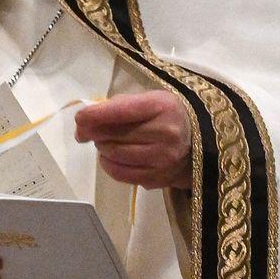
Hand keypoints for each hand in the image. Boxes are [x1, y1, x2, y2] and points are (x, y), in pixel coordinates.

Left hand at [74, 90, 191, 190]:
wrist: (199, 142)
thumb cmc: (167, 115)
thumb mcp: (149, 100)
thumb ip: (117, 107)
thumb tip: (83, 125)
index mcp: (162, 106)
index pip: (121, 111)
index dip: (95, 115)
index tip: (80, 117)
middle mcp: (165, 133)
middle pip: (114, 135)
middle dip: (94, 132)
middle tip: (88, 130)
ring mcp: (163, 159)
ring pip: (115, 155)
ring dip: (102, 148)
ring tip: (104, 141)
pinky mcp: (159, 178)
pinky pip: (122, 174)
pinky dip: (109, 165)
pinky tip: (111, 157)